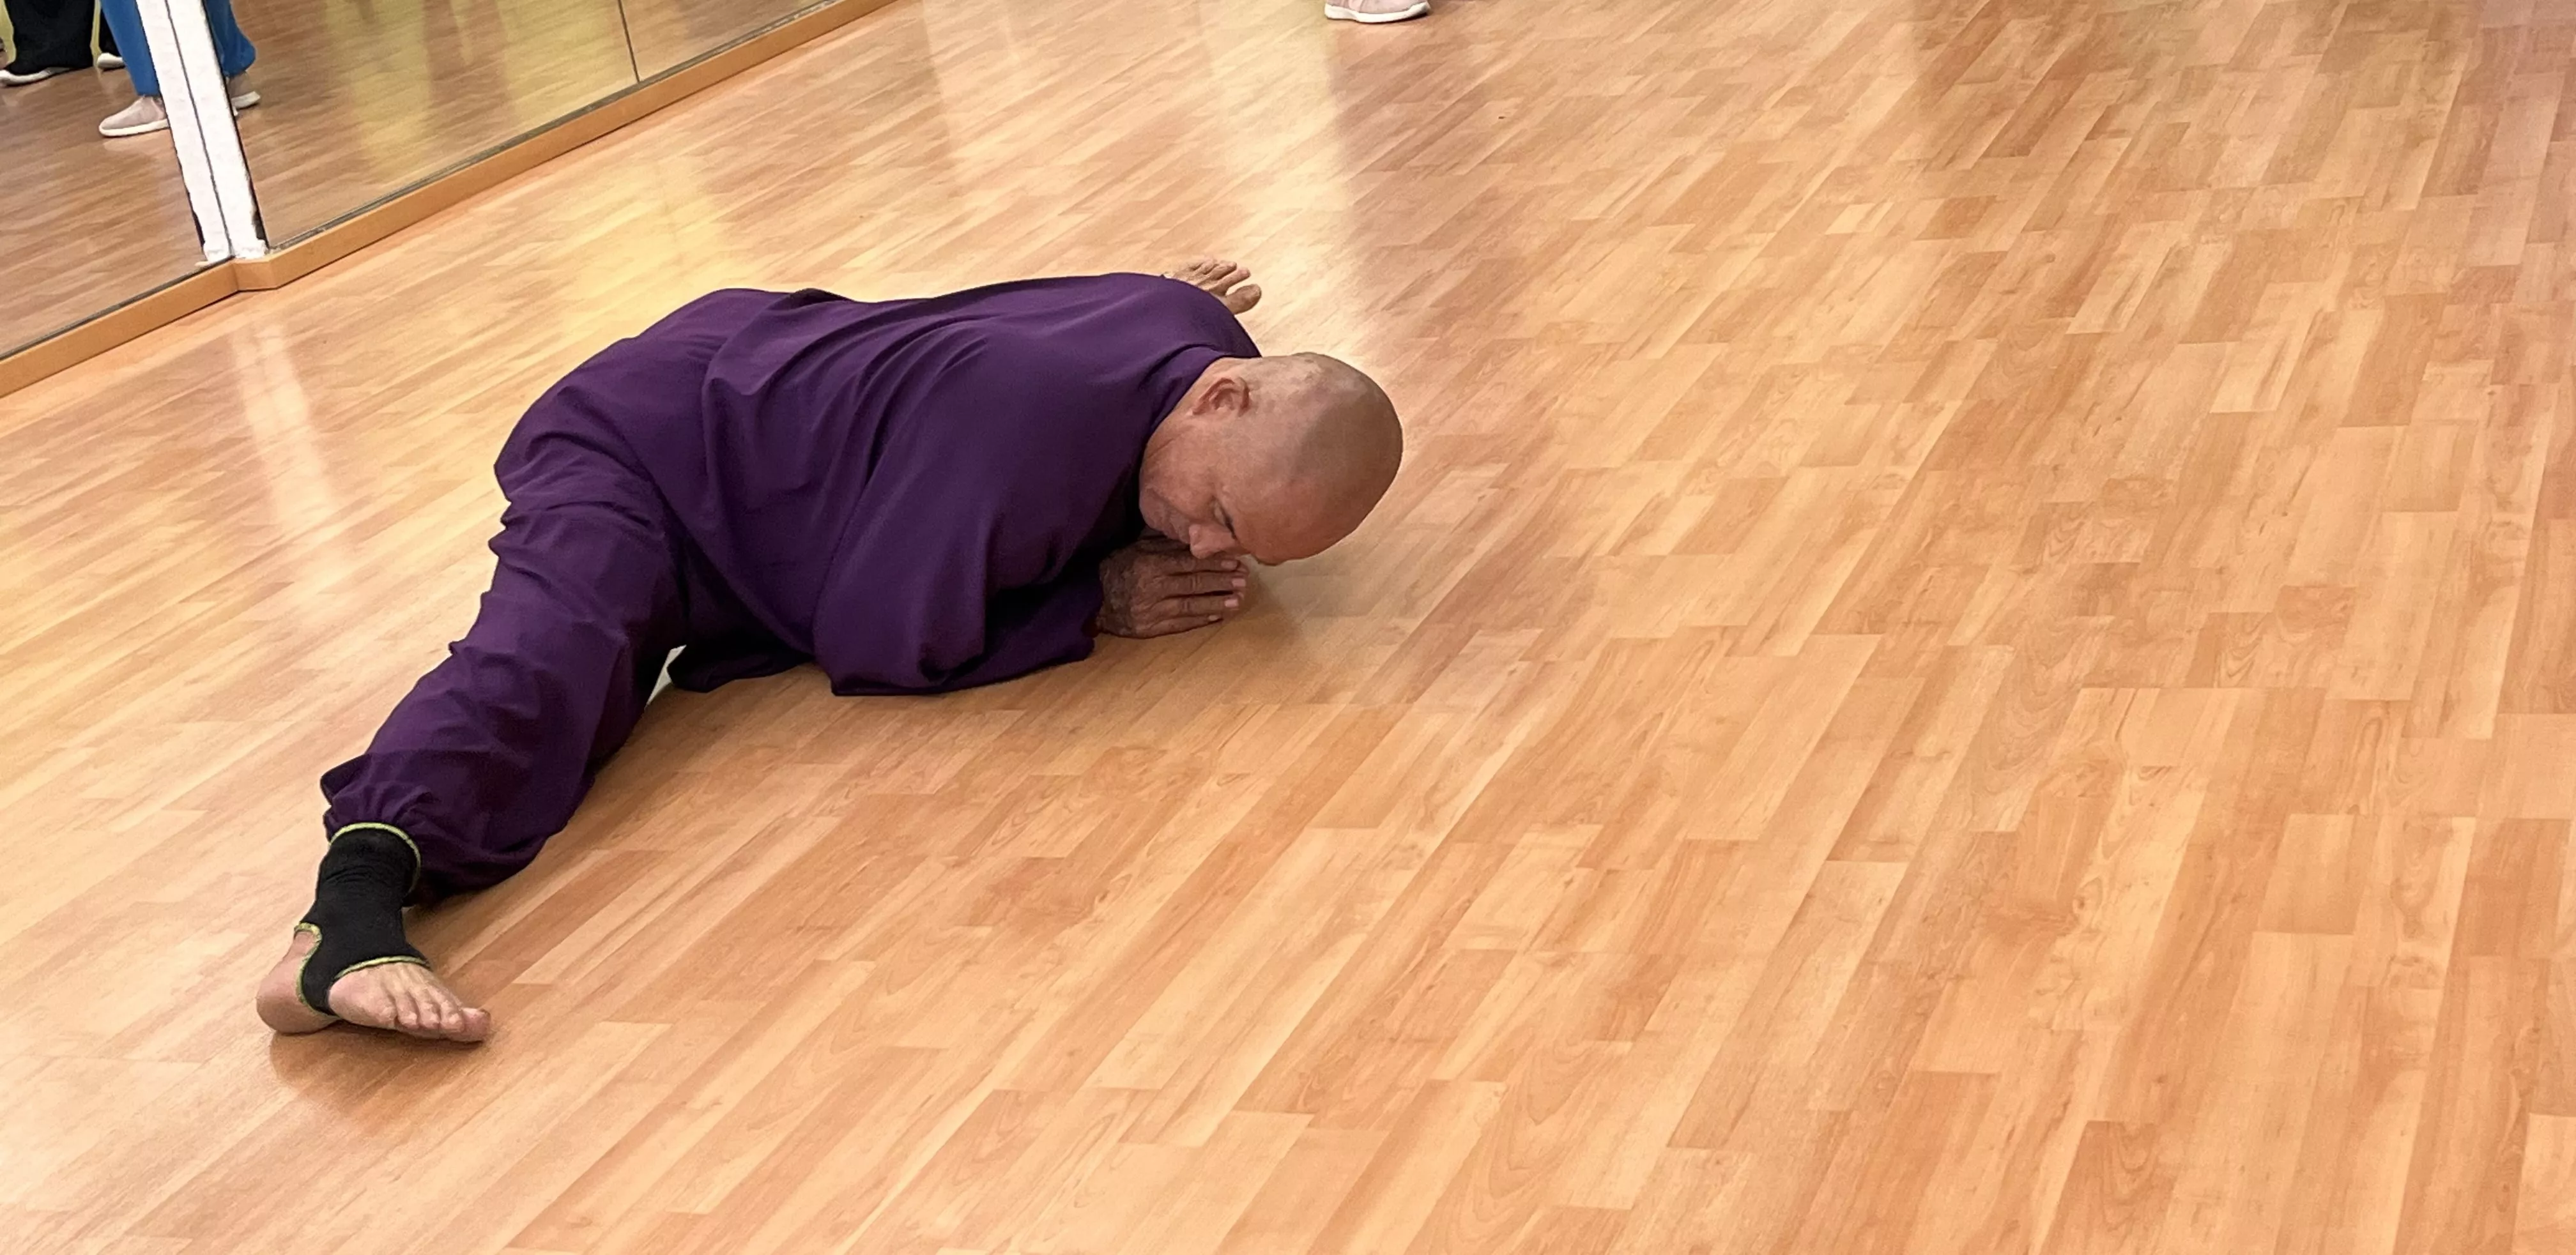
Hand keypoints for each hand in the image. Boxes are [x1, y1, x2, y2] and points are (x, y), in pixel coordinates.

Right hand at [1094, 538, 1247, 637]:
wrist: (1091, 599)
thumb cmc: (1117, 568)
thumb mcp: (1137, 549)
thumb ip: (1166, 545)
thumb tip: (1197, 539)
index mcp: (1150, 563)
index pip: (1189, 563)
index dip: (1215, 563)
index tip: (1236, 561)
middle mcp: (1153, 587)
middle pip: (1195, 583)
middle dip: (1222, 582)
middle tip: (1243, 580)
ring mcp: (1152, 610)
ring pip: (1191, 605)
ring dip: (1217, 602)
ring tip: (1238, 600)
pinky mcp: (1150, 628)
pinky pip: (1181, 624)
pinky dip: (1201, 619)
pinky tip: (1217, 616)